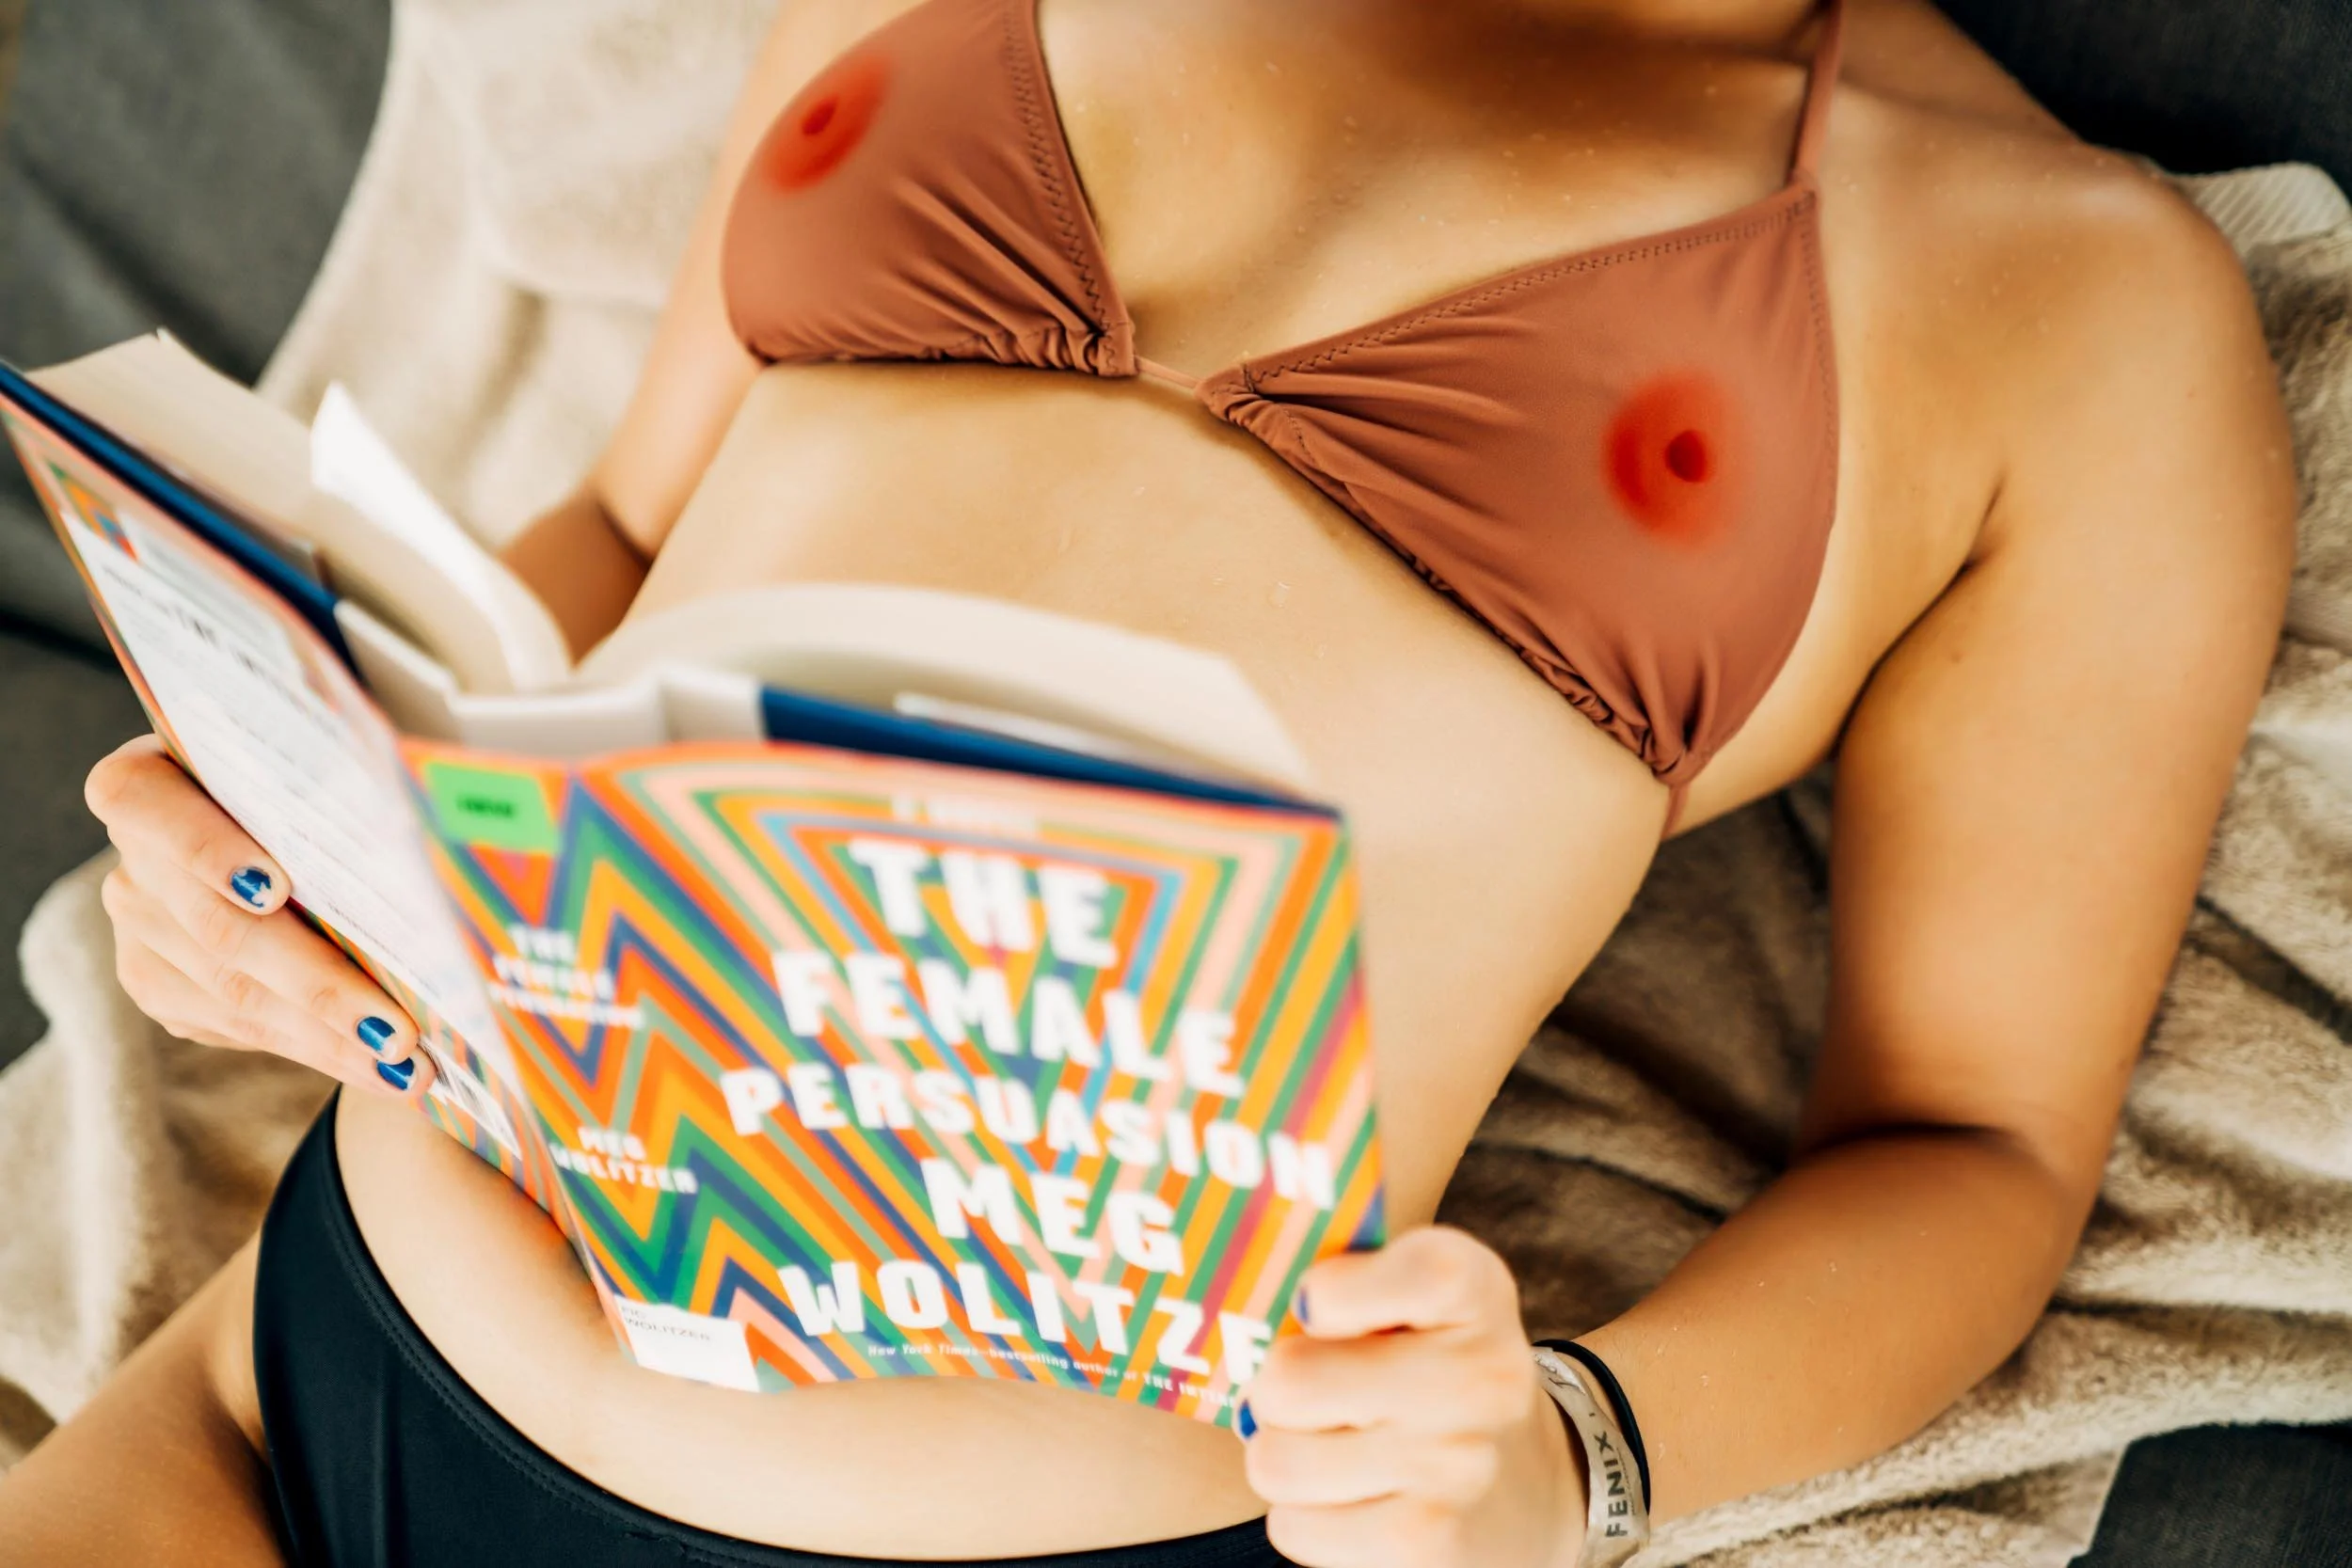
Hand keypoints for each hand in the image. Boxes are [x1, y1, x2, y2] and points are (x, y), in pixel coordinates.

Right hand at [85, 735, 432, 1099]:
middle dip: (317, 985)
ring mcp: (140, 927)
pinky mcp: (160, 984)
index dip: (206, 848)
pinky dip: (315, 1046)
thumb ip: (354, 769)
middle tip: (395, 1028)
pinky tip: (377, 1063)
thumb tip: (434, 806)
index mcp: (151, 779)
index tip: (274, 887)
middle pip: (219, 927)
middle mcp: (134, 859)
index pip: (148, 806)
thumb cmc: (326, 772)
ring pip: (232, 993)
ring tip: (406, 1064)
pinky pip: (236, 1026)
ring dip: (327, 1035)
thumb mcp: (336, 753)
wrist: (294, 818)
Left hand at [1240, 1226, 1587, 1567]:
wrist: (1514, 1481)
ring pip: (1277, 1462)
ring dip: (1283, 1455)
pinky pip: (1293, 1527)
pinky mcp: (1428, 1544)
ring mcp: (1459, 1466)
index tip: (1317, 1307)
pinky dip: (1301, 1515)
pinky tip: (1347, 1494)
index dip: (1323, 1293)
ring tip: (1327, 1443)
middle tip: (1308, 1391)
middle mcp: (1481, 1375)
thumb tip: (1241, 1315)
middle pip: (1288, 1380)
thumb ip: (1336, 1273)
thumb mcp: (1407, 1293)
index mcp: (1473, 1288)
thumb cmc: (1420, 1362)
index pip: (1382, 1276)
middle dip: (1277, 1389)